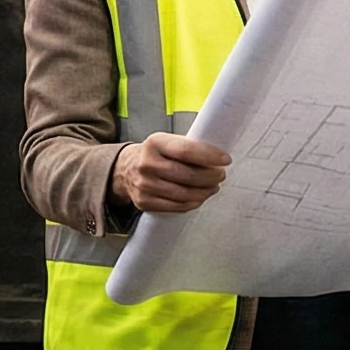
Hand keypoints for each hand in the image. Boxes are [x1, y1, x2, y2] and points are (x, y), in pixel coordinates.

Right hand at [111, 133, 231, 213]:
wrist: (123, 169)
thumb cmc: (153, 154)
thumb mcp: (165, 142)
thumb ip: (187, 148)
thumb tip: (218, 159)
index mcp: (155, 143)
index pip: (186, 150)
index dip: (209, 156)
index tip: (225, 160)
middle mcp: (147, 164)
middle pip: (188, 176)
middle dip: (211, 177)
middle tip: (220, 175)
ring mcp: (144, 185)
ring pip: (184, 194)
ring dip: (205, 192)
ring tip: (213, 187)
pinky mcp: (144, 202)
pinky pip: (176, 207)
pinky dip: (193, 203)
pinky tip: (199, 197)